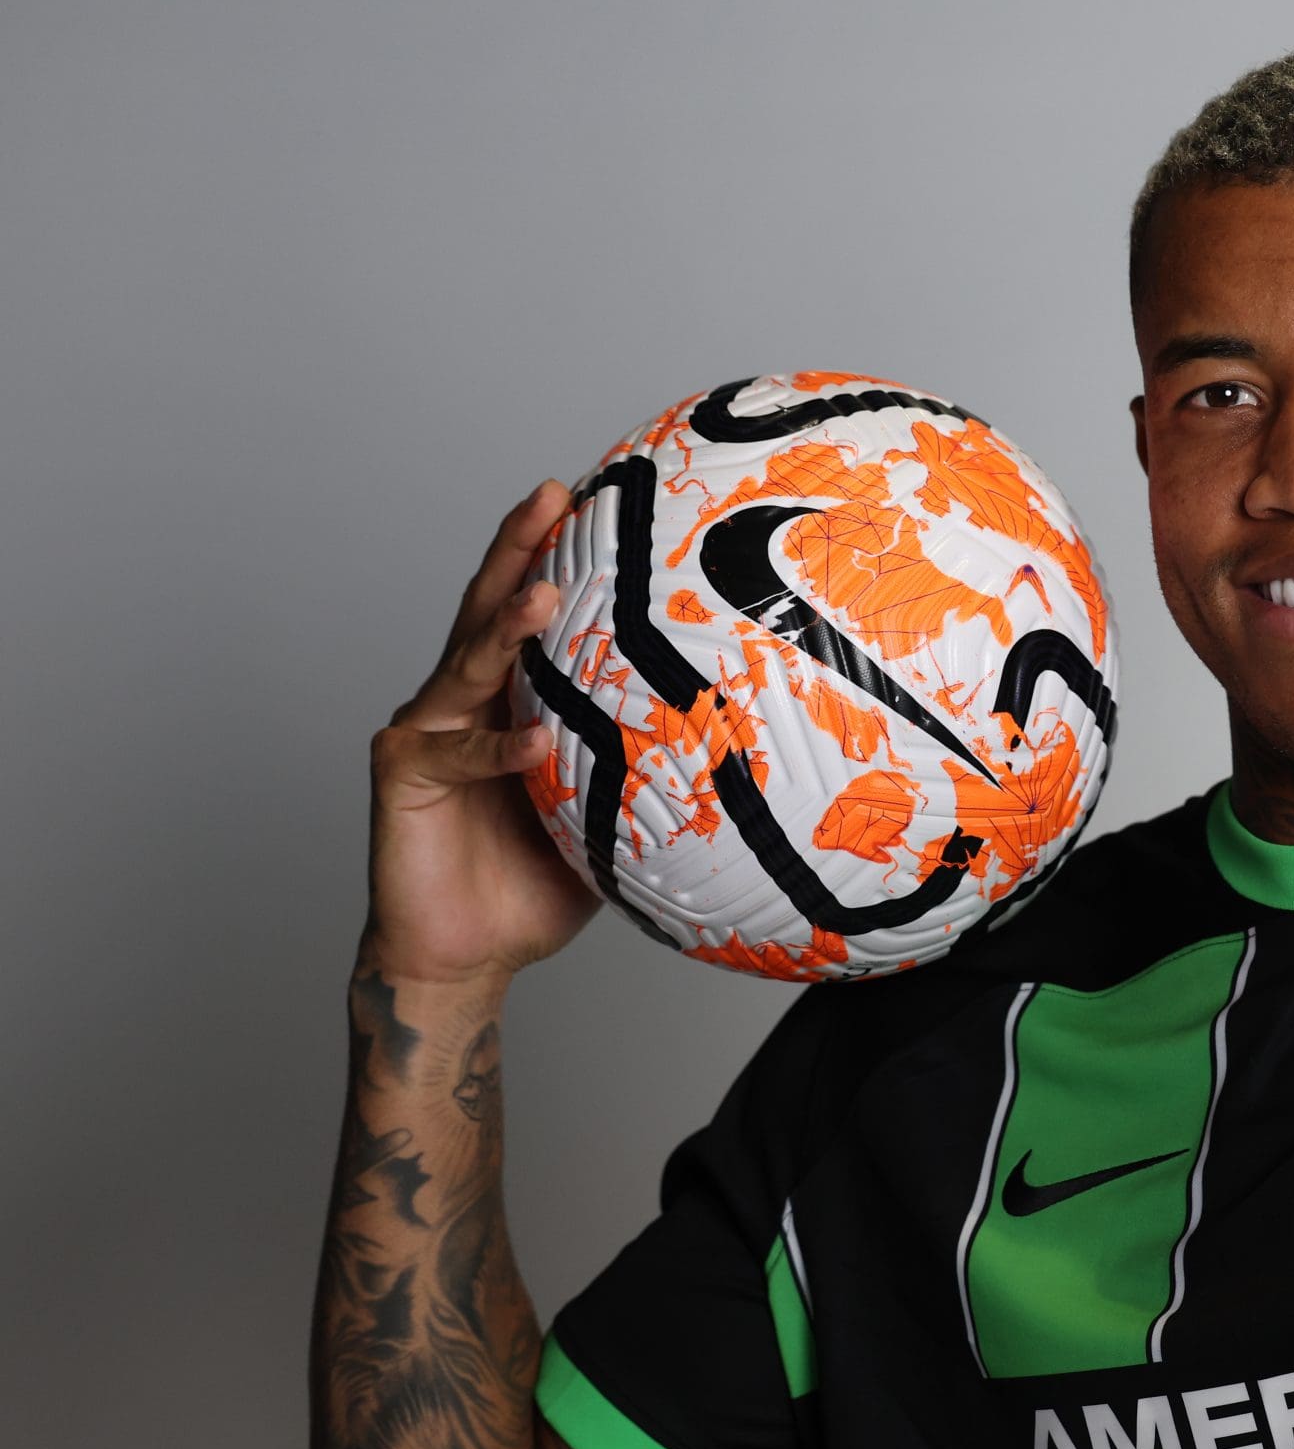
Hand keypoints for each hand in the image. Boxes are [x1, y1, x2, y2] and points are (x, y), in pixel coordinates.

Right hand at [361, 481, 598, 989]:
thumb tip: (737, 742)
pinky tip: (535, 739)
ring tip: (542, 598)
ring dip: (506, 632)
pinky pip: (460, 756)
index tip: (589, 502)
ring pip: (467, 667)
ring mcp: (426, 732)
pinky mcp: (402, 776)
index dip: (553, 559)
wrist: (468, 952)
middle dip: (517, 551)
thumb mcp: (604, 815)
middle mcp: (461, 700)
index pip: (532, 616)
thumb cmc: (535, 881)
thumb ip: (640, 768)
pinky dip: (501, 749)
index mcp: (509, 698)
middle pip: (487, 611)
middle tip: (548, 496)